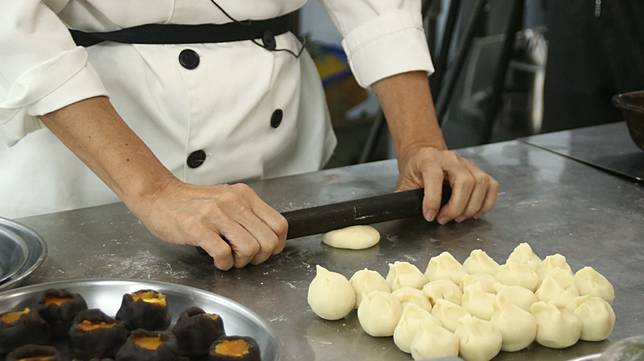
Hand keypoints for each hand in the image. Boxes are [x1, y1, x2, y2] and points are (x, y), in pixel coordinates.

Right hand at [133, 179, 287, 269]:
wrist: (159, 195)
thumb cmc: (193, 203)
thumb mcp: (227, 199)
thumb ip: (247, 214)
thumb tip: (266, 238)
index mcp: (244, 196)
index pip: (279, 225)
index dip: (276, 245)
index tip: (266, 251)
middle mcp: (233, 202)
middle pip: (268, 241)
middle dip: (259, 257)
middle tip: (244, 258)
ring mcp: (216, 214)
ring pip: (250, 249)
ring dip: (241, 262)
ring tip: (229, 258)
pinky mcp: (198, 227)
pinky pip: (224, 254)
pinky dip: (224, 264)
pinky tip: (216, 260)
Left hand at [397, 146, 498, 224]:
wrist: (423, 154)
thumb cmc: (414, 170)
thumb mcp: (404, 183)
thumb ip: (405, 199)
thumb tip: (404, 214)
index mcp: (428, 159)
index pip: (435, 176)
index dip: (433, 200)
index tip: (430, 216)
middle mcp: (450, 159)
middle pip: (464, 182)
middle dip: (456, 207)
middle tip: (444, 219)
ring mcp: (466, 163)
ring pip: (480, 184)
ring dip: (471, 207)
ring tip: (458, 217)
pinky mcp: (478, 170)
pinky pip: (491, 186)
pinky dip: (486, 203)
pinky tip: (474, 212)